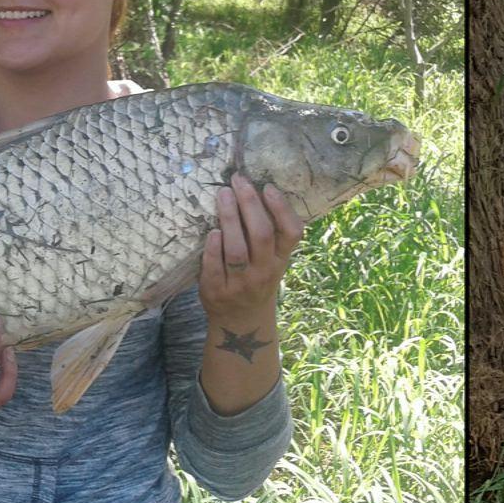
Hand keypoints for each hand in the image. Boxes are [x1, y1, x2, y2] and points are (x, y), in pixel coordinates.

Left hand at [199, 174, 303, 328]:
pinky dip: (213, 249)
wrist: (241, 321)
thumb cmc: (257, 278)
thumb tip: (254, 189)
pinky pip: (215, 268)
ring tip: (223, 195)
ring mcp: (241, 283)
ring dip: (230, 219)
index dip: (281, 209)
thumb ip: (269, 234)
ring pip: (237, 250)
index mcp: (281, 260)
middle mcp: (264, 271)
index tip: (268, 187)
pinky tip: (212, 232)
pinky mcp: (217, 291)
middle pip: (261, 235)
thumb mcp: (272, 261)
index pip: (291, 233)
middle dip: (250, 205)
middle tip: (238, 181)